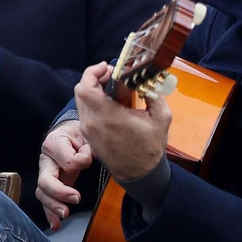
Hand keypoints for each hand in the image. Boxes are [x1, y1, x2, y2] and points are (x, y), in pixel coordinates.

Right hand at [36, 119, 90, 229]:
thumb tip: (88, 157)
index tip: (91, 154)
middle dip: (59, 192)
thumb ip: (88, 145)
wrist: (71, 132)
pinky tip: (56, 224)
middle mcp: (45, 159)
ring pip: (42, 193)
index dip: (83, 161)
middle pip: (45, 181)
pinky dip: (50, 213)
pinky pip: (45, 199)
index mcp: (54, 142)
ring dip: (52, 206)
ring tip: (65, 214)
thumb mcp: (85, 132)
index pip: (69, 161)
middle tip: (76, 198)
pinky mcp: (50, 184)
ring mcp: (45, 172)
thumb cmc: (79, 132)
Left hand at [72, 61, 170, 180]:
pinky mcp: (87, 134)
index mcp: (107, 117)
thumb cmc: (150, 148)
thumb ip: (154, 95)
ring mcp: (87, 130)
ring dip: (93, 89)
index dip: (92, 72)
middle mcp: (92, 122)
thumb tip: (148, 81)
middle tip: (112, 76)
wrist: (139, 173)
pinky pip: (85, 111)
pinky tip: (111, 101)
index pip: (85, 88)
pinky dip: (93, 101)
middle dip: (94, 78)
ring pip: (81, 100)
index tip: (107, 67)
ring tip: (113, 87)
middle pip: (80, 90)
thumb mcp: (161, 118)